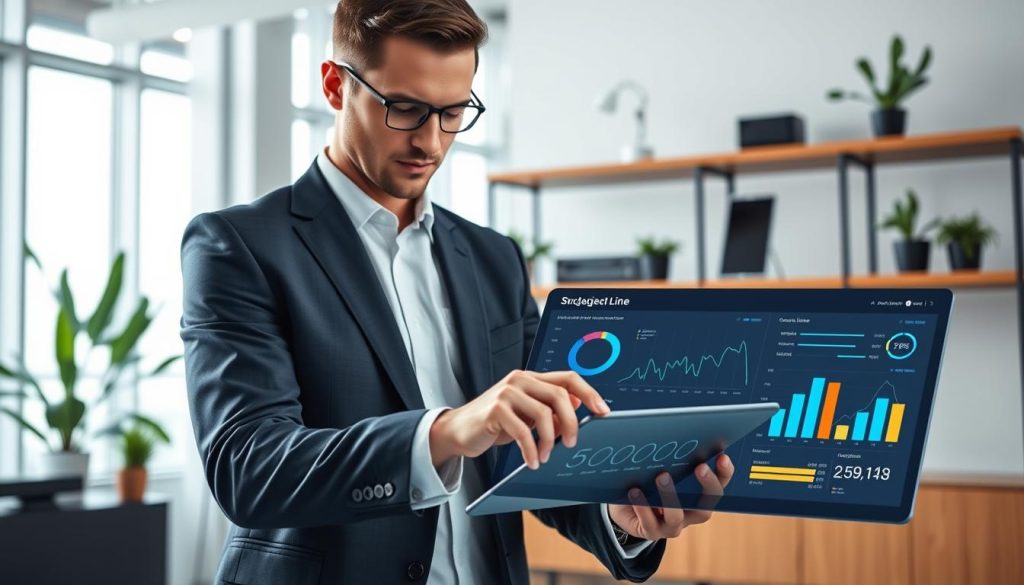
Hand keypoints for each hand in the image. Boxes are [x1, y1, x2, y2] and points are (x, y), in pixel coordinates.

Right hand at [429, 370, 609, 469]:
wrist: (458, 431)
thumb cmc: (494, 424)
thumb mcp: (525, 413)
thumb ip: (547, 406)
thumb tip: (578, 405)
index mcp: (531, 378)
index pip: (568, 377)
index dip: (590, 393)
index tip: (603, 412)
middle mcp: (520, 380)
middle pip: (560, 395)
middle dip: (572, 423)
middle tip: (572, 444)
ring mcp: (506, 393)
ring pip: (544, 413)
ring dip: (550, 441)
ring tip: (546, 456)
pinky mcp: (495, 410)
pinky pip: (523, 431)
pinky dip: (531, 450)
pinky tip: (532, 461)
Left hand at [607, 453, 733, 540]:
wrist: (623, 506)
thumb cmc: (646, 480)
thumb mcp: (660, 465)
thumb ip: (670, 452)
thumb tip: (671, 426)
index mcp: (696, 495)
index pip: (718, 486)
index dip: (724, 473)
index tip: (722, 456)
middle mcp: (688, 513)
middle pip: (706, 506)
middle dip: (706, 486)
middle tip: (700, 467)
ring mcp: (670, 525)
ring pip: (676, 517)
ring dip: (670, 497)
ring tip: (661, 476)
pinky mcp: (650, 532)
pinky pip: (649, 523)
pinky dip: (642, 507)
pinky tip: (635, 491)